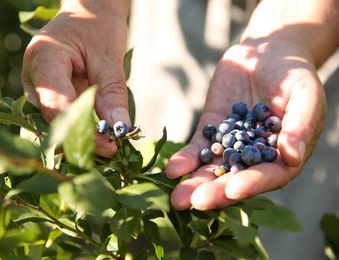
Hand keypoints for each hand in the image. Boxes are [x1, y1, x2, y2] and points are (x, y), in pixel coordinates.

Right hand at [21, 0, 130, 156]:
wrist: (88, 12)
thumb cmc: (97, 25)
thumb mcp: (109, 57)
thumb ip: (112, 93)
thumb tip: (119, 128)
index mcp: (44, 58)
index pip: (55, 104)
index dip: (80, 129)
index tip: (109, 144)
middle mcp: (33, 76)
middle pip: (54, 118)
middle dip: (83, 138)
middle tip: (113, 148)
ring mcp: (38, 88)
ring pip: (57, 122)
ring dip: (84, 136)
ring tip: (111, 143)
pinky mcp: (48, 95)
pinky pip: (63, 117)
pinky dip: (82, 128)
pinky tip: (102, 135)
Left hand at [166, 36, 326, 209]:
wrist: (267, 51)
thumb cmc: (294, 73)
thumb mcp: (305, 95)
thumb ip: (300, 126)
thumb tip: (293, 157)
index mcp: (283, 154)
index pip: (268, 175)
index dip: (252, 184)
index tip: (233, 190)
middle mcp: (255, 155)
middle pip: (235, 178)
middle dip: (215, 192)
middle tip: (195, 202)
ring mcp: (231, 143)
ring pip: (212, 168)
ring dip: (194, 183)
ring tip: (177, 198)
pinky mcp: (212, 128)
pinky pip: (198, 147)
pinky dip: (186, 159)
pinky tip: (173, 169)